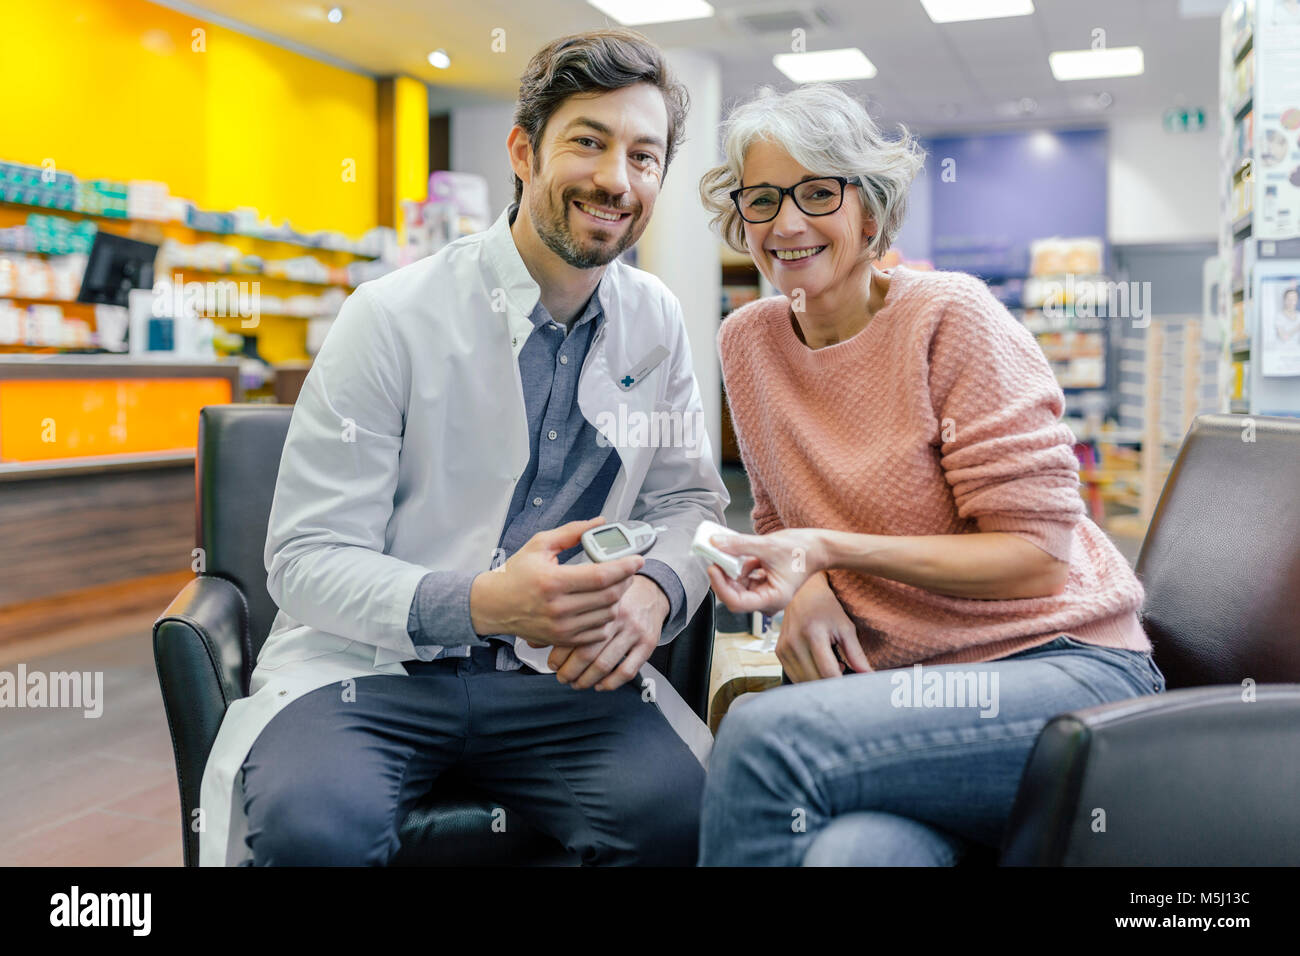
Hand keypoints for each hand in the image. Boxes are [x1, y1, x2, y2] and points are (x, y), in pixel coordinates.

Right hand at [469, 517, 643, 648]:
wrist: (494, 605)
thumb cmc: (516, 574)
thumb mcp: (540, 544)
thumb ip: (572, 532)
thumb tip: (599, 523)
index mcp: (553, 581)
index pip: (601, 576)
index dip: (625, 567)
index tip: (638, 559)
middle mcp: (558, 608)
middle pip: (609, 596)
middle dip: (625, 580)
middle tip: (627, 570)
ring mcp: (562, 627)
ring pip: (607, 615)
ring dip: (617, 599)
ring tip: (614, 585)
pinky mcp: (563, 639)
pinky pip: (597, 632)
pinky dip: (606, 618)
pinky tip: (601, 605)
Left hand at [546, 575, 668, 690]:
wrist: (651, 591)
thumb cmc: (613, 597)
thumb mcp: (589, 598)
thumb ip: (562, 619)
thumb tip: (532, 642)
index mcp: (597, 602)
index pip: (572, 634)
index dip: (558, 655)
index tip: (552, 664)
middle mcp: (615, 616)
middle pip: (587, 652)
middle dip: (570, 671)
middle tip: (562, 677)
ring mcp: (633, 630)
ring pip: (605, 664)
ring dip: (587, 680)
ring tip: (577, 683)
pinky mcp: (648, 643)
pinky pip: (628, 670)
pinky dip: (611, 683)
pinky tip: (601, 685)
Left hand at [705, 528, 826, 614]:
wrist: (818, 547)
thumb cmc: (802, 550)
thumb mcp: (768, 545)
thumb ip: (740, 545)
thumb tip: (715, 543)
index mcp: (772, 599)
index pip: (737, 602)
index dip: (721, 586)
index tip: (712, 568)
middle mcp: (768, 600)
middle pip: (735, 595)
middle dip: (724, 576)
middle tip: (715, 556)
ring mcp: (765, 593)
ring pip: (738, 585)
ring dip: (731, 569)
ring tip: (730, 551)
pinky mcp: (763, 584)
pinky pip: (744, 578)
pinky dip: (740, 566)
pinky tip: (743, 554)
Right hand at [776, 572, 869, 682]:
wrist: (803, 593)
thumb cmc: (826, 608)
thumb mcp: (846, 628)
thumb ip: (856, 655)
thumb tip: (868, 676)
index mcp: (813, 634)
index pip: (828, 673)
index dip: (843, 685)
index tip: (853, 687)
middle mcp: (794, 643)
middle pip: (815, 680)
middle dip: (832, 684)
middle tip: (844, 673)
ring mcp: (784, 648)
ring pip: (804, 682)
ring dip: (820, 682)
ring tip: (831, 665)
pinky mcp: (779, 652)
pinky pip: (794, 675)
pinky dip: (808, 677)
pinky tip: (818, 665)